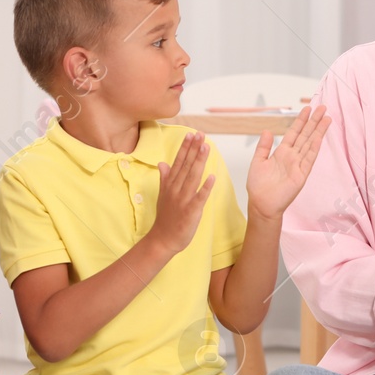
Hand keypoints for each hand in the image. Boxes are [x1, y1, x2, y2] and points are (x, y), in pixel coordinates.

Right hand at [147, 132, 215, 255]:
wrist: (163, 239)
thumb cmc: (166, 217)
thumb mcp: (163, 195)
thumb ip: (164, 177)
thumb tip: (162, 162)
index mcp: (170, 184)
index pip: (178, 162)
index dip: (185, 148)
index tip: (191, 134)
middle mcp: (176, 189)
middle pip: (186, 166)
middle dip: (193, 150)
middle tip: (200, 135)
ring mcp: (183, 200)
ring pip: (192, 177)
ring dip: (199, 162)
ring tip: (205, 147)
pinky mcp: (190, 211)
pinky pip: (199, 198)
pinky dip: (205, 188)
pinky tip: (212, 177)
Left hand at [246, 105, 330, 220]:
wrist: (261, 204)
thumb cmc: (258, 186)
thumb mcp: (258, 162)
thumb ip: (263, 147)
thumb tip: (267, 130)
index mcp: (281, 152)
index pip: (293, 133)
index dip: (300, 121)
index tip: (307, 109)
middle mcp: (292, 156)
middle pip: (305, 135)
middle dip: (313, 121)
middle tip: (322, 108)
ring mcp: (298, 165)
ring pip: (310, 144)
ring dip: (318, 131)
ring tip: (326, 118)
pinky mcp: (301, 175)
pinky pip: (309, 159)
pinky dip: (314, 147)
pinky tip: (319, 137)